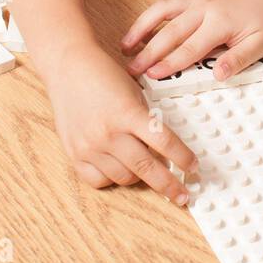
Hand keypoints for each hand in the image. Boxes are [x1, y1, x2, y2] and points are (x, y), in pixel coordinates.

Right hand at [49, 44, 196, 198]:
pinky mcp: (74, 154)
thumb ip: (146, 120)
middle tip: (182, 196)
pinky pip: (98, 180)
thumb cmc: (104, 75)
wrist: (68, 67)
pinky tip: (119, 169)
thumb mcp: (134, 92)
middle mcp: (108, 133)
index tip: (194, 166)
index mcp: (127, 113)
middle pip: (145, 168)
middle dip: (169, 185)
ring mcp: (89, 146)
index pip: (164, 142)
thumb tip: (164, 150)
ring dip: (140, 177)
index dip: (183, 157)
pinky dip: (112, 178)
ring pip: (124, 177)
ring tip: (147, 170)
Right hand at [121, 0, 262, 83]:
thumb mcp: (260, 44)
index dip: (170, 63)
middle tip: (131, 70)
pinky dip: (149, 16)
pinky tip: (138, 31)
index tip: (153, 75)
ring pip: (162, 12)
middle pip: (171, 32)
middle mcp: (205, 7)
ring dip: (141, 29)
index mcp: (221, 22)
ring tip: (125, 47)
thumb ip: (238, 59)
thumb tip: (218, 75)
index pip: (191, 48)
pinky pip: (166, 4)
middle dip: (149, 52)